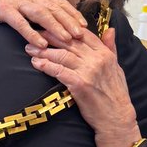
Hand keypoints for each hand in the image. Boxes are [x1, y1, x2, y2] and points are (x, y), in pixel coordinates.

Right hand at [0, 0, 85, 48]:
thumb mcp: (25, 0)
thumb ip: (40, 7)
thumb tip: (57, 19)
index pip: (60, 3)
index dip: (73, 14)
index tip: (84, 26)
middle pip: (54, 9)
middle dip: (69, 22)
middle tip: (81, 35)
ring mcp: (17, 2)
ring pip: (41, 14)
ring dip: (55, 27)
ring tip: (66, 39)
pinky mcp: (4, 9)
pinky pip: (20, 22)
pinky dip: (31, 33)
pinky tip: (40, 43)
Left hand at [25, 28, 139, 146]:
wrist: (116, 119)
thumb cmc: (115, 95)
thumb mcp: (117, 67)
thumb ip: (111, 48)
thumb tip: (110, 30)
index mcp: (105, 54)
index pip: (82, 34)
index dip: (64, 28)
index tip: (51, 26)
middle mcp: (97, 60)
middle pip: (68, 42)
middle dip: (49, 37)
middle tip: (33, 35)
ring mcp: (88, 72)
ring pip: (62, 55)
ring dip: (43, 51)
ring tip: (30, 49)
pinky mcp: (80, 84)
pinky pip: (59, 71)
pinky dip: (46, 66)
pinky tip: (37, 63)